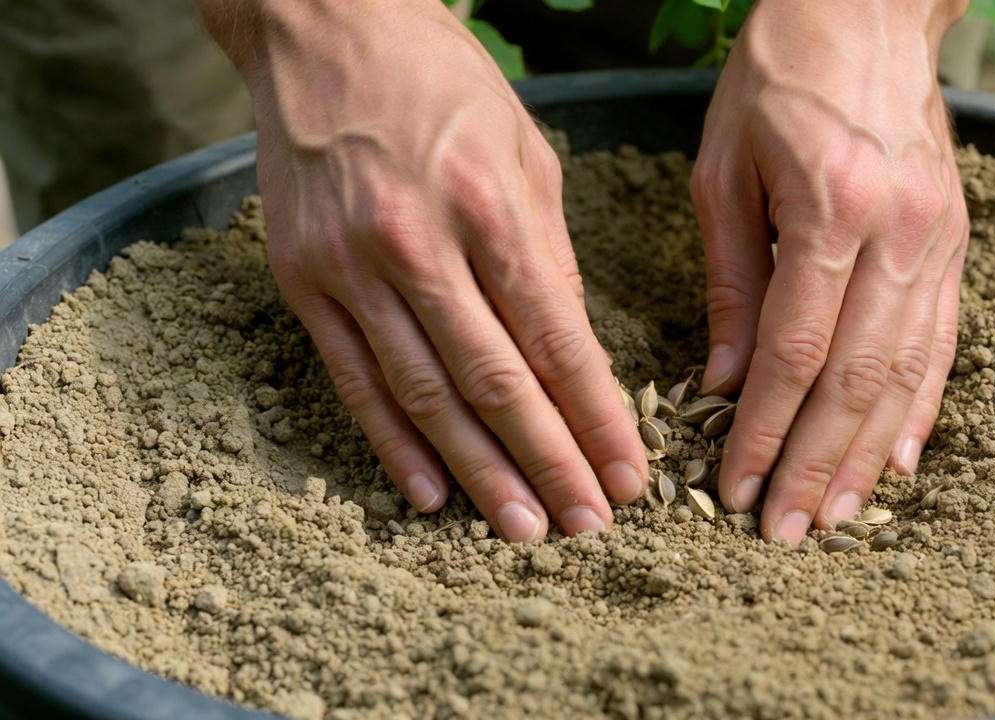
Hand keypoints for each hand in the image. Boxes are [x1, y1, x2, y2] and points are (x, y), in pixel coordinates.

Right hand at [198, 0, 648, 540]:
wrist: (325, 29)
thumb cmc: (444, 85)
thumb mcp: (526, 151)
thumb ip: (548, 255)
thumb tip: (571, 353)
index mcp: (491, 204)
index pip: (556, 339)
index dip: (595, 416)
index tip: (629, 473)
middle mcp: (418, 242)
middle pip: (495, 379)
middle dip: (550, 461)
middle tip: (588, 524)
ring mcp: (351, 265)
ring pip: (425, 393)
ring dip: (480, 470)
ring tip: (523, 528)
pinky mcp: (303, 280)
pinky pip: (354, 379)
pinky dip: (392, 443)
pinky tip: (431, 492)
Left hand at [694, 0, 969, 543]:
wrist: (870, 8)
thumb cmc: (777, 78)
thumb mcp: (722, 169)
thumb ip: (727, 279)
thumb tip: (719, 380)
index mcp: (831, 209)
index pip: (796, 350)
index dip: (764, 429)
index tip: (735, 485)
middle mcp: (898, 234)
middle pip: (857, 378)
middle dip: (815, 464)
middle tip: (786, 533)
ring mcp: (938, 241)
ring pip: (907, 372)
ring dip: (870, 455)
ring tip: (839, 518)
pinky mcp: (955, 242)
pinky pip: (943, 341)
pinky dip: (920, 406)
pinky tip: (900, 459)